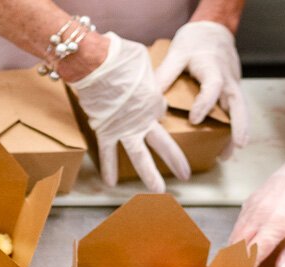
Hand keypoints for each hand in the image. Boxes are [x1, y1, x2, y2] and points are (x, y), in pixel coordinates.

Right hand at [71, 32, 191, 192]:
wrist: (98, 64)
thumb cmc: (120, 57)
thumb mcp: (142, 64)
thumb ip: (145, 76)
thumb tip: (139, 76)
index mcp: (156, 101)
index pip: (159, 112)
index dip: (155, 110)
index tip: (149, 108)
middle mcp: (145, 120)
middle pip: (164, 145)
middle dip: (176, 162)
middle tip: (186, 176)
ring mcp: (126, 129)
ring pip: (139, 157)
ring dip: (149, 175)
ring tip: (158, 191)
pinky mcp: (107, 132)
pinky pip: (108, 153)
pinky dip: (108, 168)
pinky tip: (110, 184)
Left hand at [155, 21, 249, 154]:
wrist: (214, 30)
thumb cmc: (194, 42)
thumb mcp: (176, 54)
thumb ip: (164, 74)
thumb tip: (147, 98)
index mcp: (212, 68)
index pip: (212, 86)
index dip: (204, 102)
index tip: (195, 119)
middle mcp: (227, 78)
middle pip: (237, 102)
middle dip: (239, 124)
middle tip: (238, 145)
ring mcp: (232, 85)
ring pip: (240, 109)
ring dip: (239, 130)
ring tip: (230, 153)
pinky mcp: (232, 90)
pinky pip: (235, 109)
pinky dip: (235, 126)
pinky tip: (226, 145)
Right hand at [231, 127, 284, 266]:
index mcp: (278, 220)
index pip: (253, 252)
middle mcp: (259, 213)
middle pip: (237, 246)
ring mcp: (252, 206)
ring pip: (234, 237)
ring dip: (231, 256)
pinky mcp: (250, 202)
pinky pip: (238, 226)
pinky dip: (236, 242)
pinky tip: (239, 254)